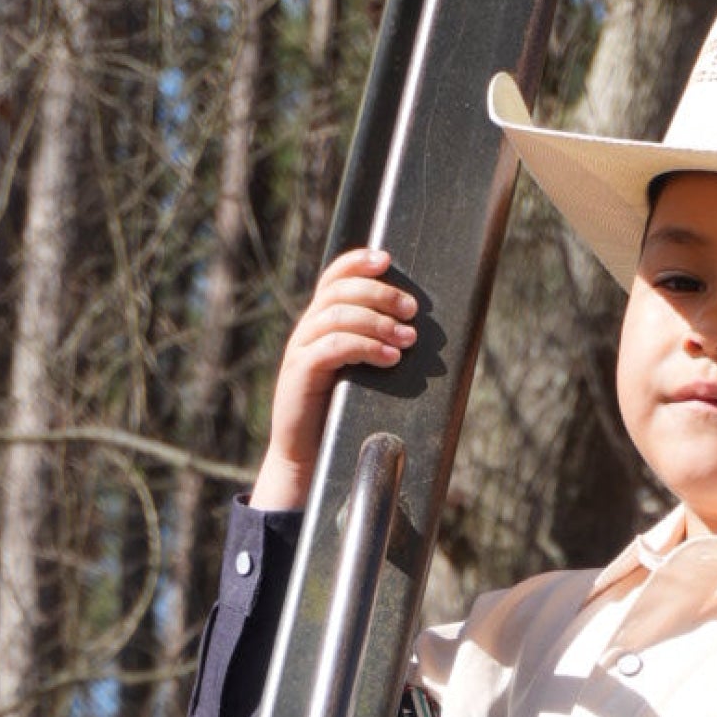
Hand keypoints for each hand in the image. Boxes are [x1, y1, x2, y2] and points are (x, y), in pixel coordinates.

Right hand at [250, 249, 417, 509]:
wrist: (307, 458)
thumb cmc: (340, 415)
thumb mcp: (360, 374)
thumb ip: (374, 348)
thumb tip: (416, 332)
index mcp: (320, 323)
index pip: (334, 277)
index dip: (357, 262)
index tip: (386, 258)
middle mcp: (307, 330)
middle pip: (339, 291)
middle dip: (380, 294)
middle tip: (412, 310)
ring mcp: (300, 350)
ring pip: (337, 316)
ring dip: (378, 322)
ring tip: (408, 338)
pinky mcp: (299, 374)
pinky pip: (333, 348)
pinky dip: (364, 347)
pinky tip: (390, 358)